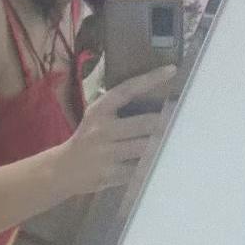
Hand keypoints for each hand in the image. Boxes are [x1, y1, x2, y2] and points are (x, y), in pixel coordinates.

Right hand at [58, 65, 176, 195]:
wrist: (62, 170)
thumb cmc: (86, 139)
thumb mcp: (95, 117)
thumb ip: (117, 108)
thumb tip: (156, 102)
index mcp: (99, 111)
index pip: (127, 90)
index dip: (150, 79)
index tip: (171, 70)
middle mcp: (103, 131)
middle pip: (145, 123)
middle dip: (165, 121)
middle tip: (181, 118)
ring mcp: (107, 154)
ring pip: (145, 147)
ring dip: (161, 144)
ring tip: (175, 140)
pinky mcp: (110, 174)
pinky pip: (139, 169)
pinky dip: (150, 165)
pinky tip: (158, 162)